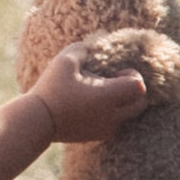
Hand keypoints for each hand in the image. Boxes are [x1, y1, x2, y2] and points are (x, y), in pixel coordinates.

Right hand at [32, 42, 147, 142]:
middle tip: (112, 82)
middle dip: (132, 90)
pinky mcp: (98, 136)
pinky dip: (111, 113)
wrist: (37, 121)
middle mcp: (112, 115)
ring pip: (130, 114)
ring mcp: (106, 128)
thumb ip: (86, 48)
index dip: (132, 75)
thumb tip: (100, 44)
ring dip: (123, 102)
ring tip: (100, 94)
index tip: (114, 72)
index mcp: (107, 96)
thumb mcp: (66, 60)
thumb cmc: (51, 88)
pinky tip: (92, 105)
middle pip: (141, 103)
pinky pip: (116, 123)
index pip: (140, 86)